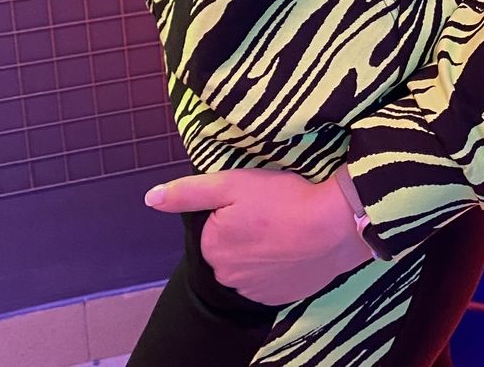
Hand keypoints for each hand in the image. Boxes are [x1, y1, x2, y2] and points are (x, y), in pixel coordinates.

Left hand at [144, 166, 377, 305]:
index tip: (254, 199)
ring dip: (260, 249)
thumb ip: (189, 192)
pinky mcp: (280, 299)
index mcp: (211, 248)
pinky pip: (269, 279)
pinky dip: (277, 265)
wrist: (334, 227)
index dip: (232, 208)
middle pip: (228, 247)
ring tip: (283, 227)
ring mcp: (254, 292)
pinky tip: (292, 247)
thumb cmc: (283, 199)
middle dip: (243, 230)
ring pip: (248, 264)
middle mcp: (227, 278)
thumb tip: (150, 199)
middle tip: (270, 210)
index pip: (211, 226)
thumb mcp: (232, 183)